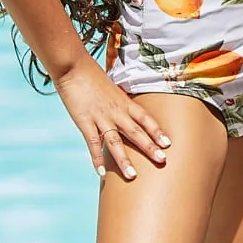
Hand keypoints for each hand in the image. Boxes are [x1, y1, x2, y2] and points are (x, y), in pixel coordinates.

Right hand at [53, 57, 170, 179]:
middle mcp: (116, 111)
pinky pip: (93, 143)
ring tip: (132, 175)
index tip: (168, 143)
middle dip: (149, 147)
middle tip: (162, 160)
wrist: (74, 67)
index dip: (157, 131)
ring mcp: (101, 117)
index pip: (145, 118)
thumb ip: (120, 102)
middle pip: (136, 132)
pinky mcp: (85, 122)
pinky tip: (102, 173)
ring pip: (116, 142)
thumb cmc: (93, 77)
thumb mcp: (112, 89)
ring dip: (124, 160)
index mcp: (124, 102)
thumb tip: (127, 111)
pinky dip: (97, 158)